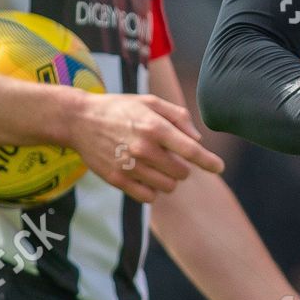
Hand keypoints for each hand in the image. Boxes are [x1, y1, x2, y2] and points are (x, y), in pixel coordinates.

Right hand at [64, 92, 223, 202]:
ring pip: (167, 187)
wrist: (80, 120)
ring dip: (167, 179)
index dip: (208, 161)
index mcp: (155, 127)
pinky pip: (148, 197)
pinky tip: (144, 176)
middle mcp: (143, 148)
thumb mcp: (150, 101)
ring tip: (155, 165)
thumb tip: (198, 139)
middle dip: (182, 167)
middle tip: (169, 156)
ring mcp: (129, 166)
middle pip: (181, 173)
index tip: (219, 167)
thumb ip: (178, 117)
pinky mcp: (117, 180)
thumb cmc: (120, 108)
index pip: (190, 150)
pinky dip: (151, 190)